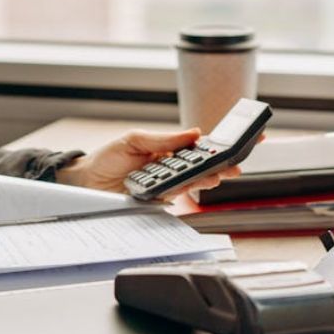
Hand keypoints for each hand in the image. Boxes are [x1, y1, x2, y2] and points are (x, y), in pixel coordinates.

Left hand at [55, 128, 243, 198]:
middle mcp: (172, 169)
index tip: (247, 136)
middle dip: (224, 164)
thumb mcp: (134, 140)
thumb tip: (193, 133)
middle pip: (205, 166)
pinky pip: (178, 194)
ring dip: (210, 177)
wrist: (87, 181)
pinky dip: (189, 188)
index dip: (224, 142)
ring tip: (221, 172)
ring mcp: (168, 185)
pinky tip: (198, 183)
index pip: (201, 146)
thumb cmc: (108, 158)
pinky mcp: (159, 200)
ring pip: (196, 182)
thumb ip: (163, 139)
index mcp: (169, 150)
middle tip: (237, 162)